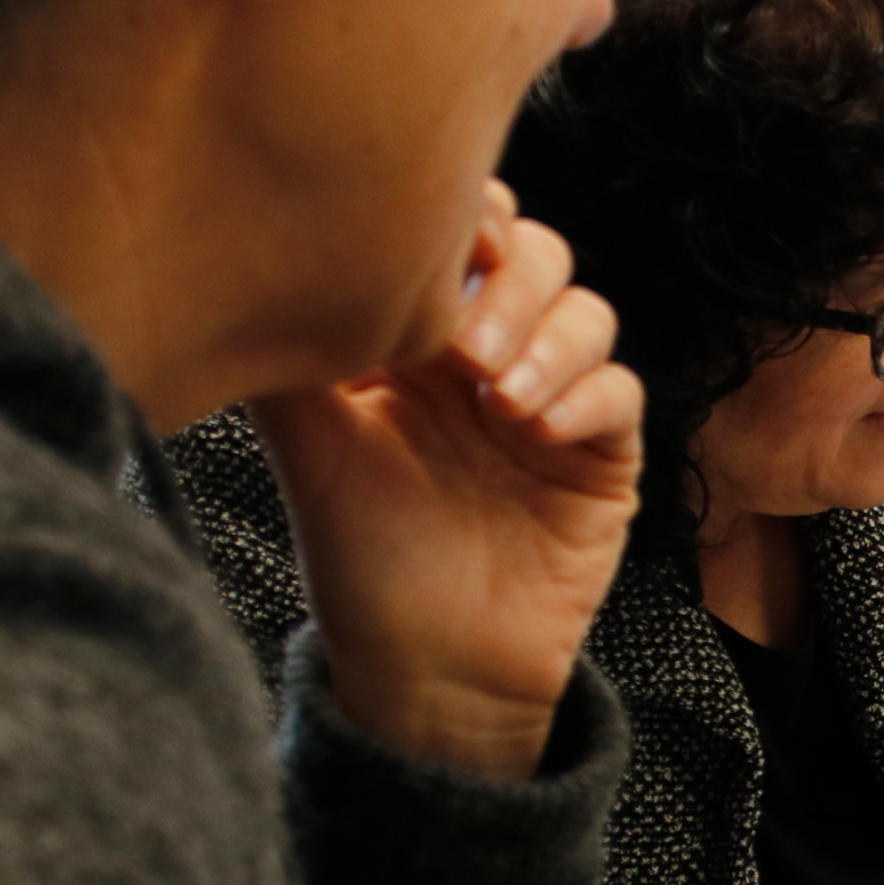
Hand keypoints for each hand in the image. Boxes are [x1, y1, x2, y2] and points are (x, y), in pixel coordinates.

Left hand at [251, 181, 642, 781]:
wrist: (427, 666)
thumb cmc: (359, 558)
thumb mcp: (306, 442)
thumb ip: (293, 347)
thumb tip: (261, 253)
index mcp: (420, 337)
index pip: (464, 236)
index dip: (467, 218)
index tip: (441, 246)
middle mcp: (490, 357)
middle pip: (538, 255)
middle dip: (510, 283)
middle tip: (464, 348)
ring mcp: (551, 403)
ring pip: (588, 313)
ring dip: (549, 340)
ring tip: (496, 399)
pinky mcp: (602, 457)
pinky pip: (622, 393)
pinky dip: (587, 396)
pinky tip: (535, 429)